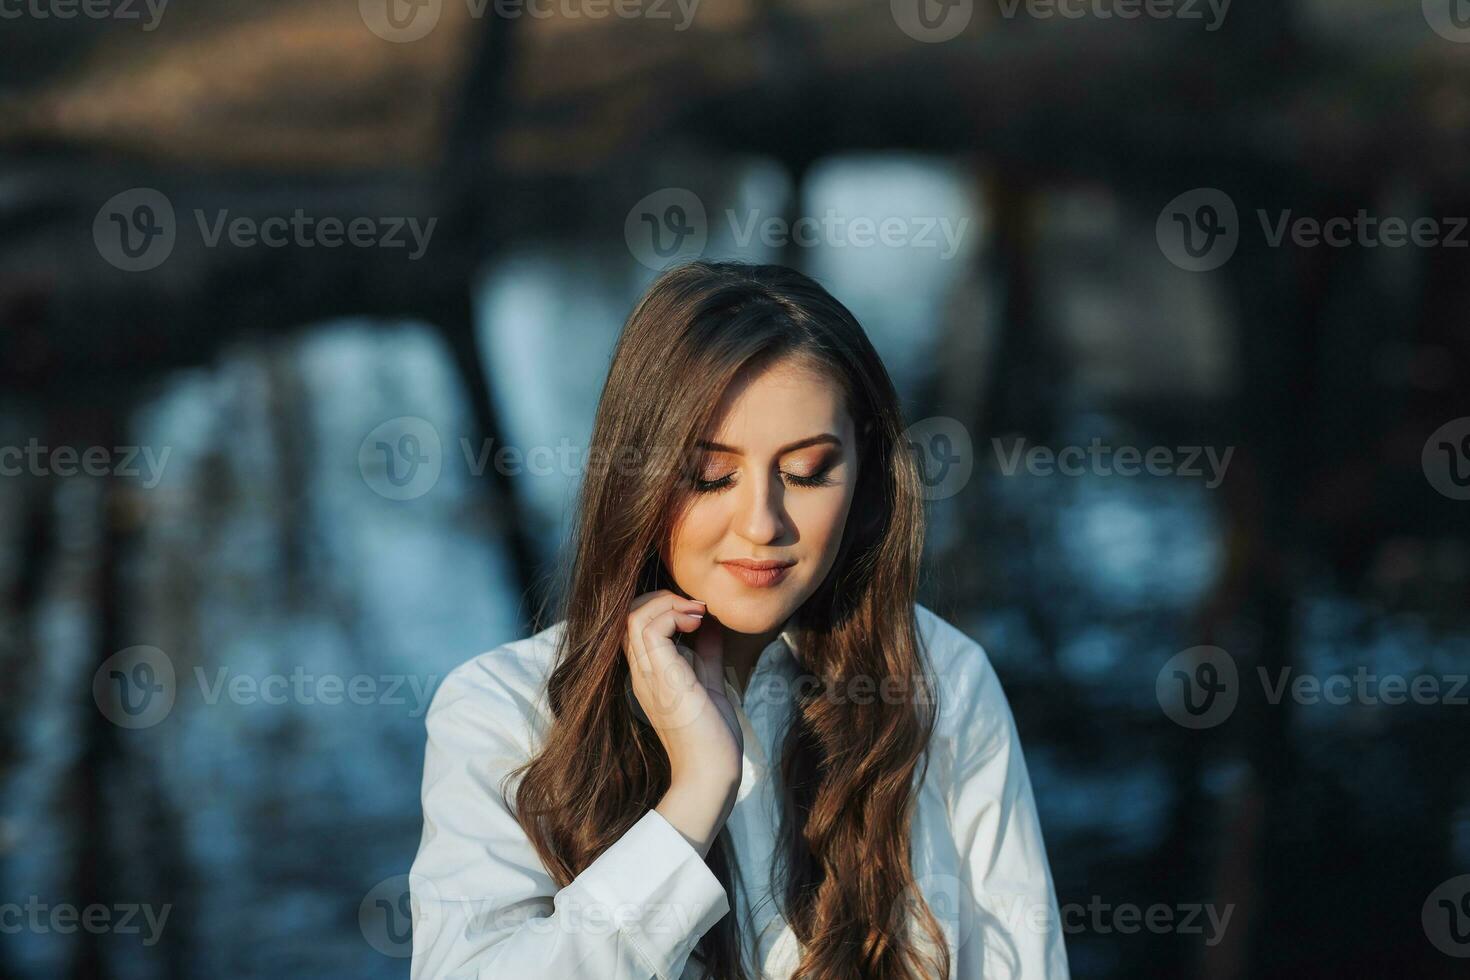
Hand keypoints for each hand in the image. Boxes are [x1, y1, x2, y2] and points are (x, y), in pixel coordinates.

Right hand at [625, 590, 743, 790]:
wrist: (711, 774)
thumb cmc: (712, 737)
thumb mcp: (709, 683)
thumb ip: (706, 655)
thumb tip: (711, 623)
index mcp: (649, 674)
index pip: (633, 625)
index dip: (659, 606)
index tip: (695, 612)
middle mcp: (642, 673)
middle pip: (626, 615)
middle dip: (660, 598)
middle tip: (694, 607)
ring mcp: (648, 676)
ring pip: (634, 616)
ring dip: (667, 603)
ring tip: (696, 612)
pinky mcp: (662, 678)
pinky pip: (651, 629)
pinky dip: (673, 614)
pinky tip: (697, 622)